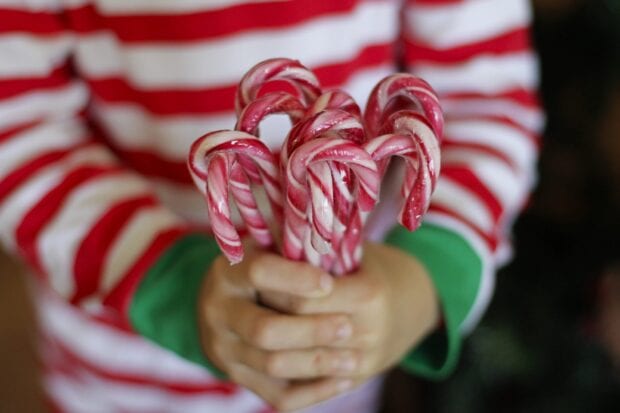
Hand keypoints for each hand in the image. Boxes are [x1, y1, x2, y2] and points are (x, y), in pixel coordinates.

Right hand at [198, 245, 359, 411]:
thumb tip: (326, 230)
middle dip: (310, 331)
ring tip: (354, 359)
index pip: (258, 273)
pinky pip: (278, 395)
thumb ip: (294, 243)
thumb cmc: (266, 267)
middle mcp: (217, 311)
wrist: (226, 304)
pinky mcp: (238, 378)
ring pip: (273, 365)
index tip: (328, 282)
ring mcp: (224, 349)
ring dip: (317, 363)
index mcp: (227, 272)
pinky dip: (313, 391)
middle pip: (264, 330)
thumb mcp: (272, 246)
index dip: (295, 278)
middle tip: (348, 327)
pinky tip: (342, 380)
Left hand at [261, 242, 439, 387]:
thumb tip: (265, 238)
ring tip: (247, 325)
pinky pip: (300, 395)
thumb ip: (315, 248)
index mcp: (368, 294)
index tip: (253, 274)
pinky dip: (276, 378)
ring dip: (260, 346)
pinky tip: (262, 355)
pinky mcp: (352, 383)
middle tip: (247, 299)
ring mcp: (361, 364)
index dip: (271, 288)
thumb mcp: (351, 249)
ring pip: (290, 367)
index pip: (300, 299)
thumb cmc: (372, 267)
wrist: (414, 303)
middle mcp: (367, 332)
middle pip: (292, 331)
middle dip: (262, 314)